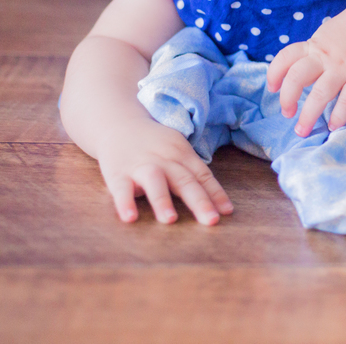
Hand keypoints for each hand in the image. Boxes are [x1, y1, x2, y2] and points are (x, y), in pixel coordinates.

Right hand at [94, 117, 232, 224]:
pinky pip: (121, 189)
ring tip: (170, 220)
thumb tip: (220, 203)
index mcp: (182, 155)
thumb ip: (194, 173)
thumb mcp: (178, 151)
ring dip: (162, 200)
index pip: (203, 175)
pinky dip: (125, 203)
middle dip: (199, 201)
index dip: (215, 194)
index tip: (227, 212)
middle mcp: (165, 159)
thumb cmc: (156, 145)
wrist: (119, 123)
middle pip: (184, 180)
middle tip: (211, 221)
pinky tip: (130, 218)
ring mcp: (141, 166)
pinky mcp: (118, 173)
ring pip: (154, 181)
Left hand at [266, 4, 345, 136]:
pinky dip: (339, 116)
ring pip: (319, 95)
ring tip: (303, 131)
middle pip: (296, 78)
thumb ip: (314, 52)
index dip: (274, 74)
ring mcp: (344, 69)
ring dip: (308, 116)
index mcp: (314, 45)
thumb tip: (302, 74)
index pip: (285, 58)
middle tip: (287, 114)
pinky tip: (334, 125)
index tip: (273, 89)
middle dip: (287, 99)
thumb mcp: (327, 34)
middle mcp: (325, 58)